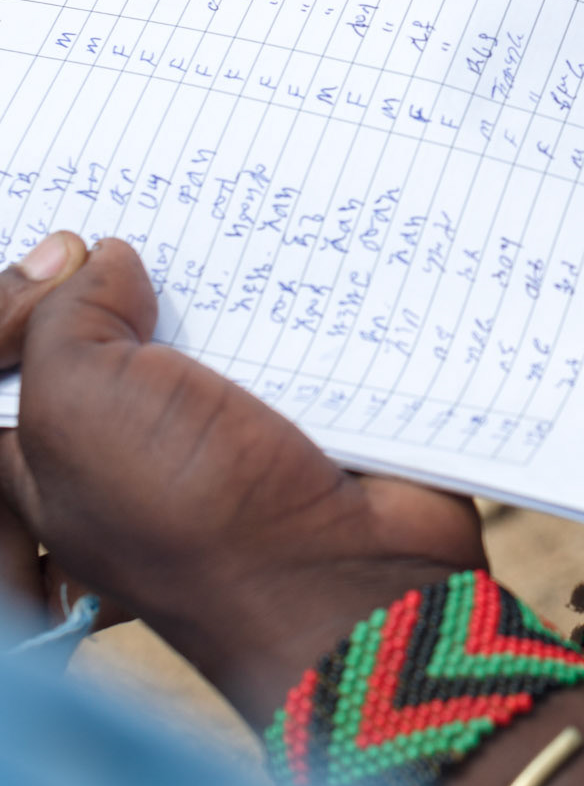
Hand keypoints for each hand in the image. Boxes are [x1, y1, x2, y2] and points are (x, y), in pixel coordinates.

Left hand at [0, 237, 486, 723]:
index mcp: (48, 455)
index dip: (22, 295)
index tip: (68, 245)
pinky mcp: (290, 410)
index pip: (11, 360)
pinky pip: (274, 326)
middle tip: (138, 218)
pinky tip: (278, 247)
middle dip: (110, 267)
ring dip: (202, 268)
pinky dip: (280, 289)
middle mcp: (122, 439)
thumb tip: (103, 259)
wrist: (348, 572)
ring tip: (211, 213)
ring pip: (186, 315)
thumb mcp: (78, 409)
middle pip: (93, 327)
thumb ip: (62, 320)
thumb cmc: (194, 517)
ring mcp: (212, 425)